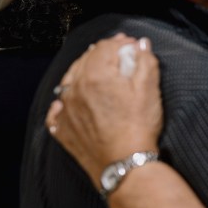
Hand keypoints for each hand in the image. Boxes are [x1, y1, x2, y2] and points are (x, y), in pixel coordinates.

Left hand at [46, 34, 163, 185]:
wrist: (125, 165)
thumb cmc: (138, 129)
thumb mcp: (150, 90)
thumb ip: (145, 61)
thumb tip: (141, 45)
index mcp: (96, 75)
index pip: (105, 46)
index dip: (121, 43)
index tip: (132, 47)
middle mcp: (75, 90)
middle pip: (86, 59)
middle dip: (104, 55)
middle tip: (120, 58)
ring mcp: (66, 110)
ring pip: (70, 80)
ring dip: (84, 73)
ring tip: (100, 76)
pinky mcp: (64, 129)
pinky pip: (57, 109)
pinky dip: (65, 102)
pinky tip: (73, 102)